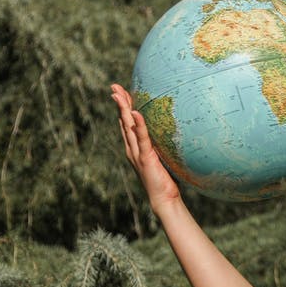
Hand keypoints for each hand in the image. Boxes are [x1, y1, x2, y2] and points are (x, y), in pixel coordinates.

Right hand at [111, 83, 181, 208]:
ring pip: (128, 127)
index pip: (128, 123)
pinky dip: (139, 125)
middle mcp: (133, 148)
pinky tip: (137, 112)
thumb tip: (171, 132)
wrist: (163, 199)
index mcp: (136, 147)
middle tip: (114, 87)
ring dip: (124, 110)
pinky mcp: (146, 158)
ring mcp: (137, 153)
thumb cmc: (165, 180)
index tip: (121, 92)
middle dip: (119, 104)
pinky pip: (143, 138)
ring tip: (118, 94)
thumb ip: (161, 145)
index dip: (124, 108)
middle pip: (124, 121)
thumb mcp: (163, 158)